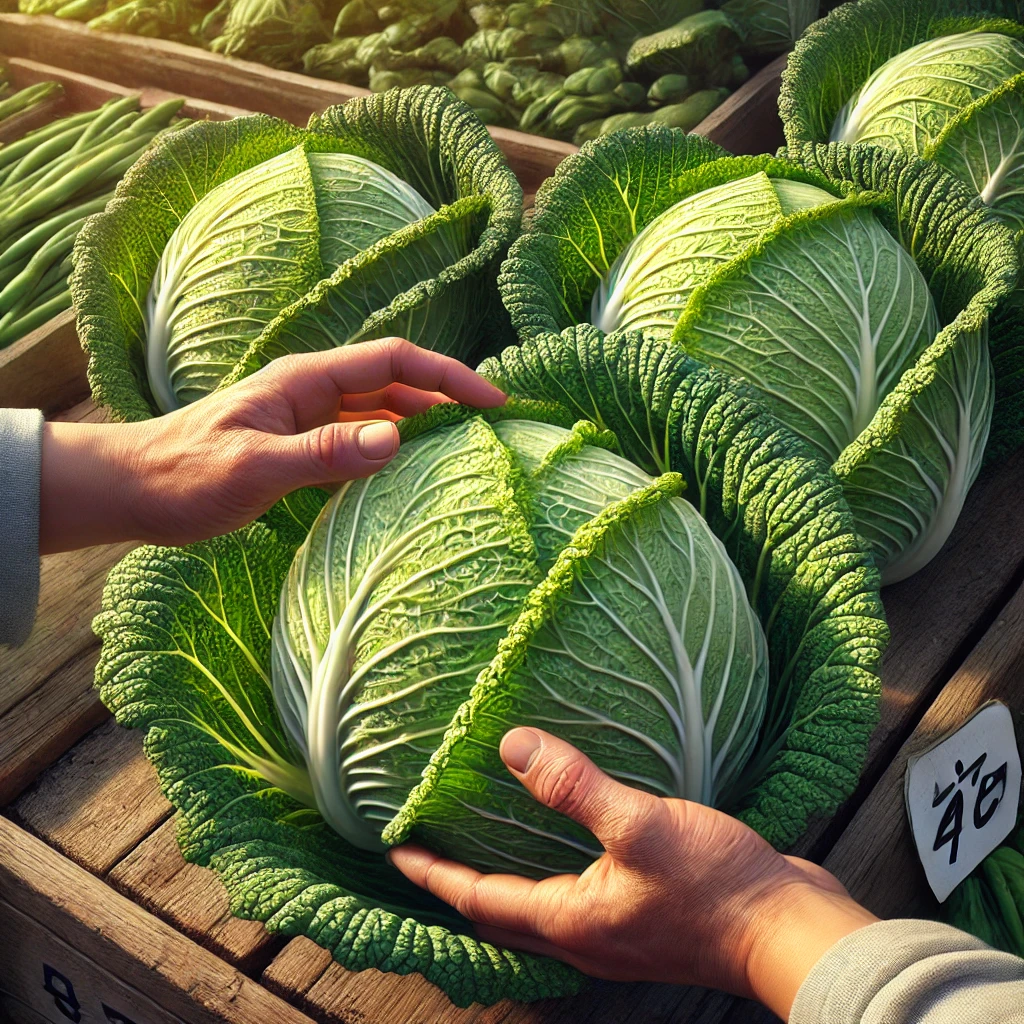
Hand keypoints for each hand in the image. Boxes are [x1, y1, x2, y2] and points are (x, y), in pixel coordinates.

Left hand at [39, 338, 505, 553]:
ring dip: (422, 426)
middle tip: (493, 429)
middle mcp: (312, 392)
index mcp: (306, 380)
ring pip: (380, 413)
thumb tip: (396, 439)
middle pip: (395, 384)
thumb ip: (323, 453)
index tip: (492, 401)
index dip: (448, 376)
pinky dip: (391, 452)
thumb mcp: (254, 467)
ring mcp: (306, 419)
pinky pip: (359, 442)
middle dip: (446, 400)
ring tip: (465, 450)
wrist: (131, 491)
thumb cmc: (182, 474)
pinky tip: (408, 476)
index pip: (394, 362)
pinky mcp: (298, 448)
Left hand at [389, 728, 877, 1018]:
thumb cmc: (717, 887)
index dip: (434, 874)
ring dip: (503, 879)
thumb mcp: (640, 826)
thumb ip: (575, 787)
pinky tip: (563, 838)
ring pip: (537, 907)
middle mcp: (584, 935)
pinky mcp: (643, 914)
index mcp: (570, 921)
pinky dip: (549, 869)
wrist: (790, 929)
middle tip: (430, 849)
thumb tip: (513, 746)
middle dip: (460, 883)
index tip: (397, 850)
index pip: (479, 899)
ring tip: (484, 840)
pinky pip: (575, 894)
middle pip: (500, 914)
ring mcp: (614, 930)